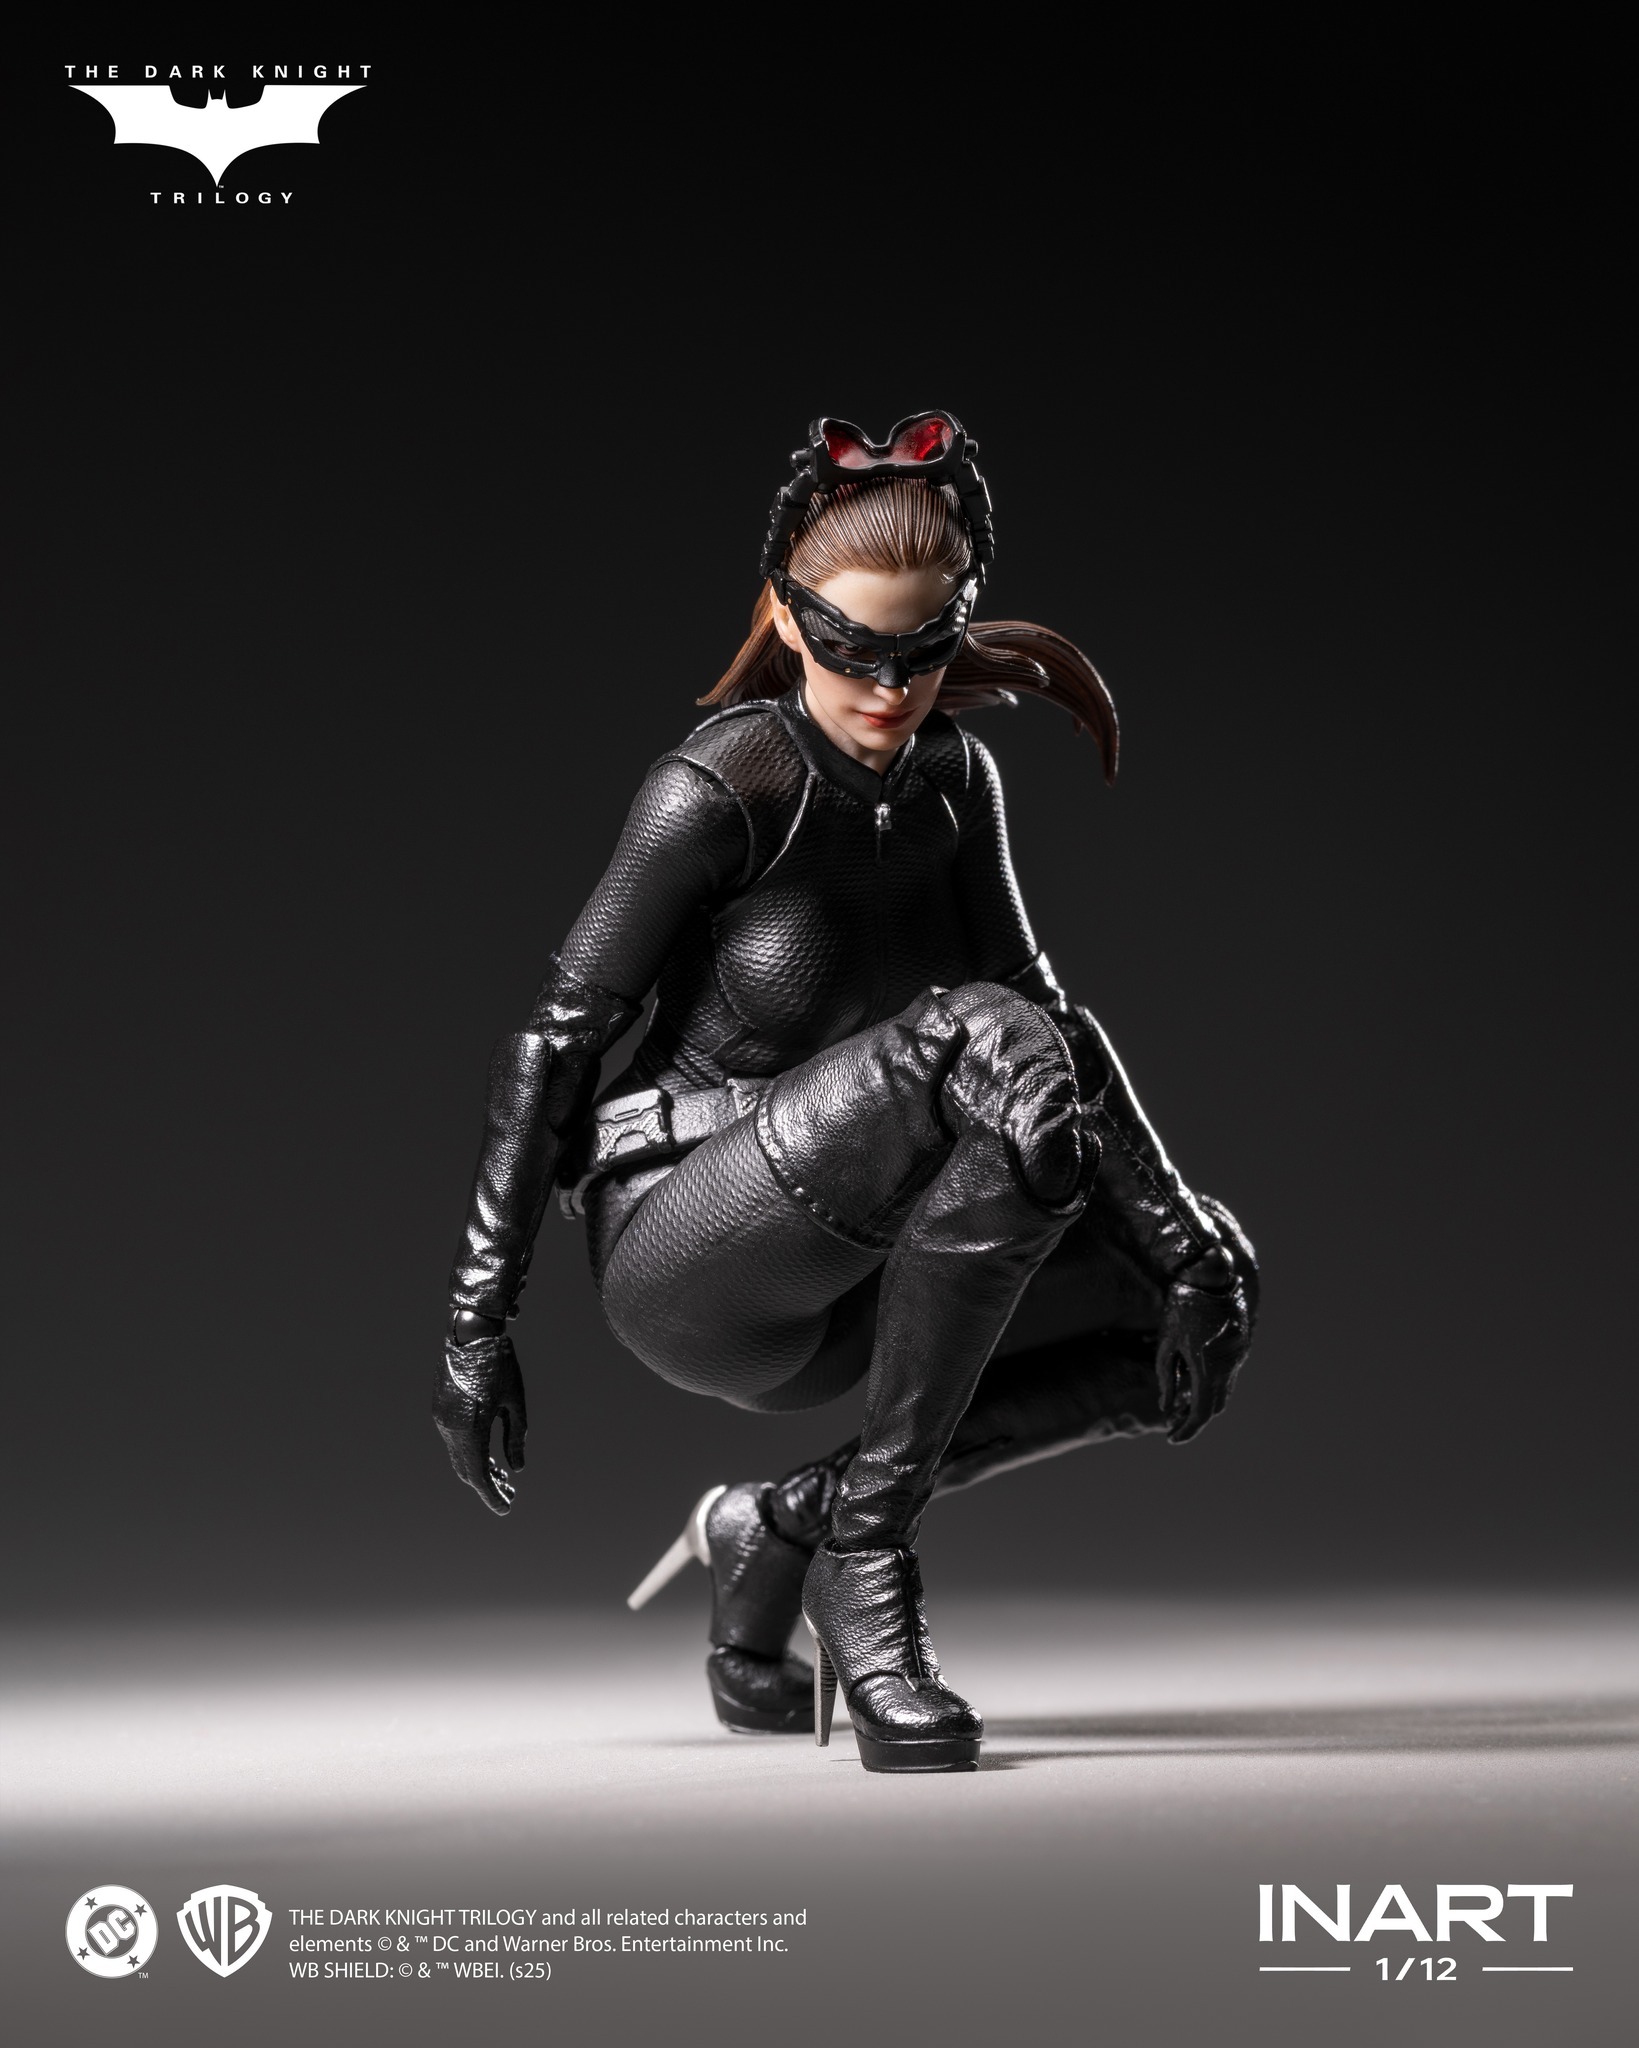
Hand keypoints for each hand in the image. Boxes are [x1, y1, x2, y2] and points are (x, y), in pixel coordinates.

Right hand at [433, 1314, 527, 1513]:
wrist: (470, 1332)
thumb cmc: (500, 1364)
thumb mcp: (515, 1401)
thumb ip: (516, 1437)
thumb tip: (517, 1469)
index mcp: (471, 1427)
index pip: (479, 1475)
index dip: (492, 1495)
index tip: (506, 1508)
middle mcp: (450, 1427)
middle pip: (467, 1470)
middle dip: (488, 1486)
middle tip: (510, 1495)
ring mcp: (441, 1419)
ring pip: (458, 1457)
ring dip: (478, 1470)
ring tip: (503, 1478)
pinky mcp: (440, 1411)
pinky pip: (453, 1442)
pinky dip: (469, 1454)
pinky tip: (487, 1456)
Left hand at [1155, 1261, 1251, 1444]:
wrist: (1214, 1275)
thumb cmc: (1184, 1305)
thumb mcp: (1167, 1340)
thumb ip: (1167, 1374)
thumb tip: (1166, 1405)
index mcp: (1209, 1367)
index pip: (1200, 1413)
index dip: (1187, 1430)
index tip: (1171, 1439)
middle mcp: (1229, 1366)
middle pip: (1215, 1407)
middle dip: (1194, 1419)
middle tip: (1173, 1425)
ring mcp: (1239, 1356)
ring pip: (1224, 1392)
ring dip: (1205, 1403)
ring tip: (1180, 1407)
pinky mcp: (1241, 1346)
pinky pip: (1228, 1374)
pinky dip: (1213, 1386)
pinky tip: (1195, 1383)